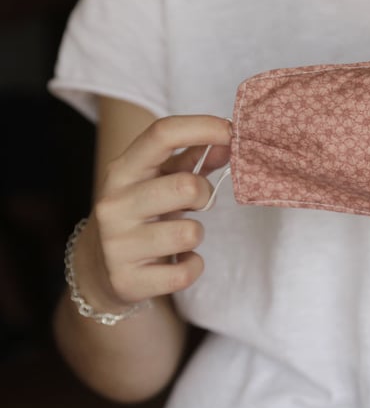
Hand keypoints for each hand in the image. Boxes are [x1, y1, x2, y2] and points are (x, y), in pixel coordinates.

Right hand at [79, 115, 230, 309]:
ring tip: (180, 233)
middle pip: (186, 186)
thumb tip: (230, 140)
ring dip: (196, 233)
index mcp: (122, 170)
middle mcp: (115, 204)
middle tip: (198, 203)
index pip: (162, 134)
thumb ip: (194, 158)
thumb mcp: (159, 180)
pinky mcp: (128, 280)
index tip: (232, 131)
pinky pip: (187, 271)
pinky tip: (177, 260)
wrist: (98, 269)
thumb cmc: (142, 212)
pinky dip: (192, 265)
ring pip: (190, 232)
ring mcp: (118, 244)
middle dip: (205, 194)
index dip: (204, 127)